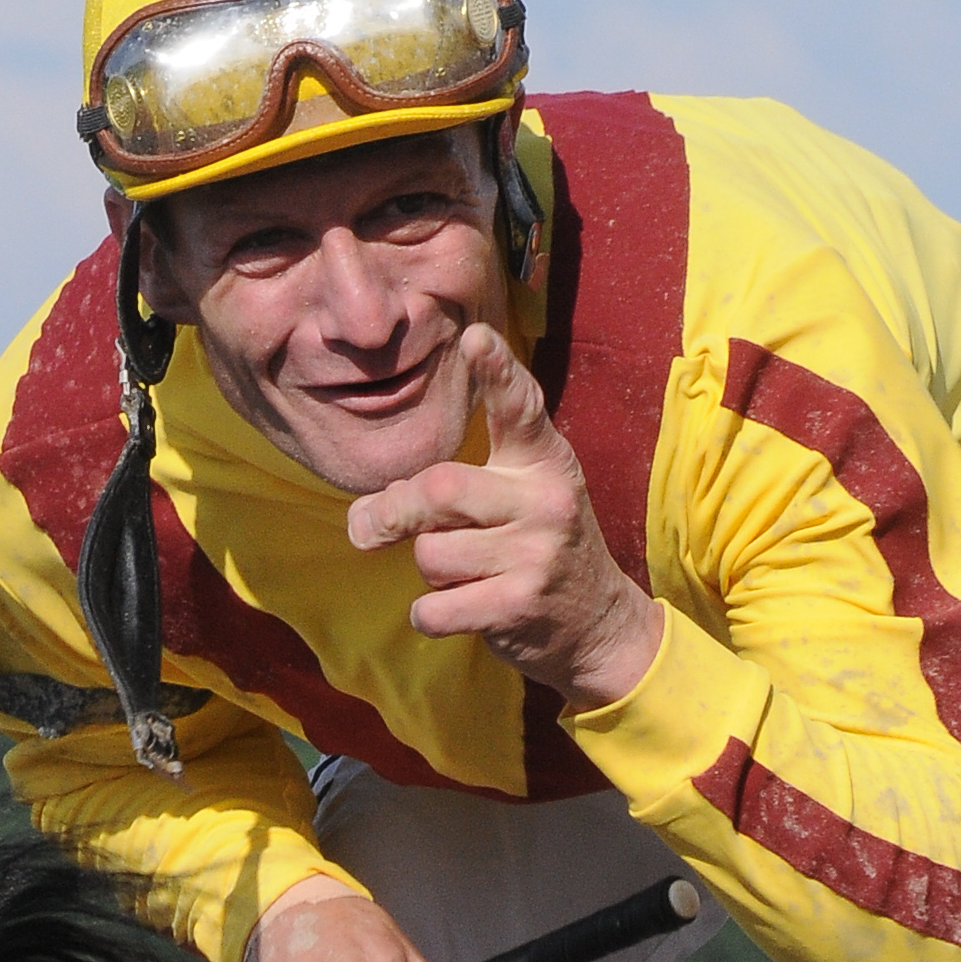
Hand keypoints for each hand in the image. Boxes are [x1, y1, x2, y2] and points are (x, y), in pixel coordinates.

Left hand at [344, 324, 664, 711]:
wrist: (595, 624)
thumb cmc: (534, 551)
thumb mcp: (515, 501)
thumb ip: (447, 493)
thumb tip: (364, 516)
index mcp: (543, 461)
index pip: (519, 407)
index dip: (495, 372)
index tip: (475, 337)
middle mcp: (545, 499)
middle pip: (439, 487)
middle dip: (395, 510)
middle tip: (372, 526)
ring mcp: (536, 553)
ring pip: (431, 552)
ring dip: (428, 570)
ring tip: (466, 573)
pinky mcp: (519, 605)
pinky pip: (435, 607)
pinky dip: (430, 614)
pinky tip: (457, 610)